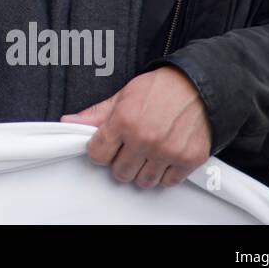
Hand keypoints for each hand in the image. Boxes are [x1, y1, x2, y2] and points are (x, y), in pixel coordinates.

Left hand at [61, 65, 211, 187]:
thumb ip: (96, 114)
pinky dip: (164, 174)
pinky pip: (168, 182)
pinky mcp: (189, 159)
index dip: (100, 150)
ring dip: (142, 171)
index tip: (106, 146)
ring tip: (147, 153)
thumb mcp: (123, 96)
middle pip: (120, 172)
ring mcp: (167, 151)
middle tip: (129, 149)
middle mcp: (145, 139)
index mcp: (124, 121)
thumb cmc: (160, 88)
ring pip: (144, 181)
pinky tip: (164, 157)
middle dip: (120, 162)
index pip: (97, 155)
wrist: (199, 85)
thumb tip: (69, 122)